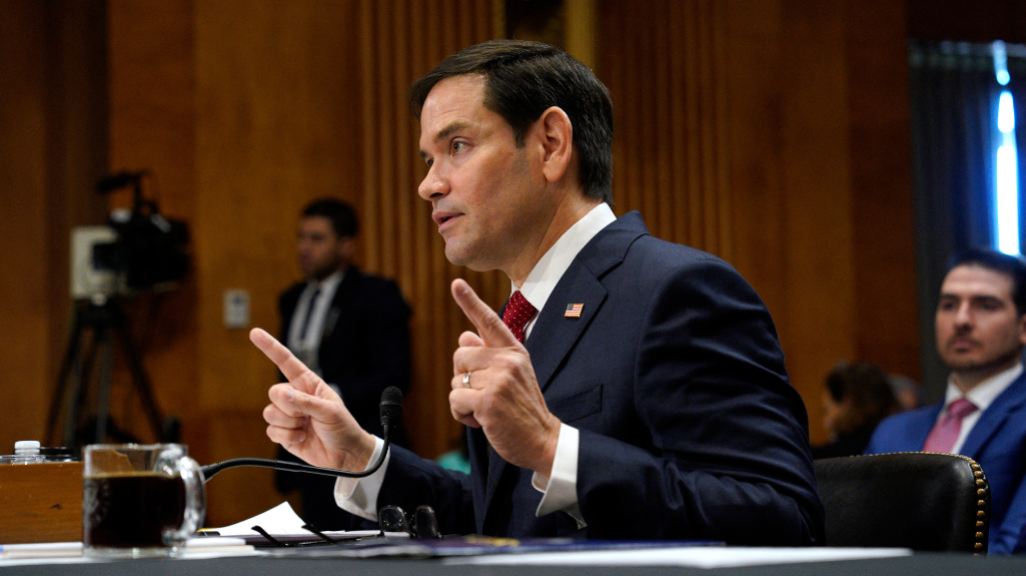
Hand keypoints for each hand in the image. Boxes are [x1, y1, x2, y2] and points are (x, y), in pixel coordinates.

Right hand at [250, 328, 375, 471]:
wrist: (344, 454)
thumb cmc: (342, 427)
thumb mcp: (329, 411)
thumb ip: (305, 402)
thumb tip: (282, 395)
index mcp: (308, 383)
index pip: (286, 362)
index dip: (270, 347)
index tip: (255, 333)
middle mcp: (295, 396)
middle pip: (274, 393)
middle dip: (290, 407)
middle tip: (308, 416)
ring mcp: (288, 415)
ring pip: (270, 413)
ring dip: (289, 424)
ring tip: (306, 427)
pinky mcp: (283, 433)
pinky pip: (271, 431)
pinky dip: (287, 437)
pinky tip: (301, 437)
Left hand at [448, 279, 560, 476]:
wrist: (543, 440)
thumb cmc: (523, 409)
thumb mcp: (512, 376)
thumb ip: (490, 355)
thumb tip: (464, 336)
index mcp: (515, 351)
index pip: (489, 321)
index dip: (470, 301)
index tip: (456, 283)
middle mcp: (507, 361)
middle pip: (459, 355)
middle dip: (462, 377)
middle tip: (484, 394)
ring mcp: (498, 380)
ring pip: (455, 381)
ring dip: (463, 400)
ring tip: (487, 409)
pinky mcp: (488, 401)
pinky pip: (455, 400)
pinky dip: (461, 414)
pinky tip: (482, 420)